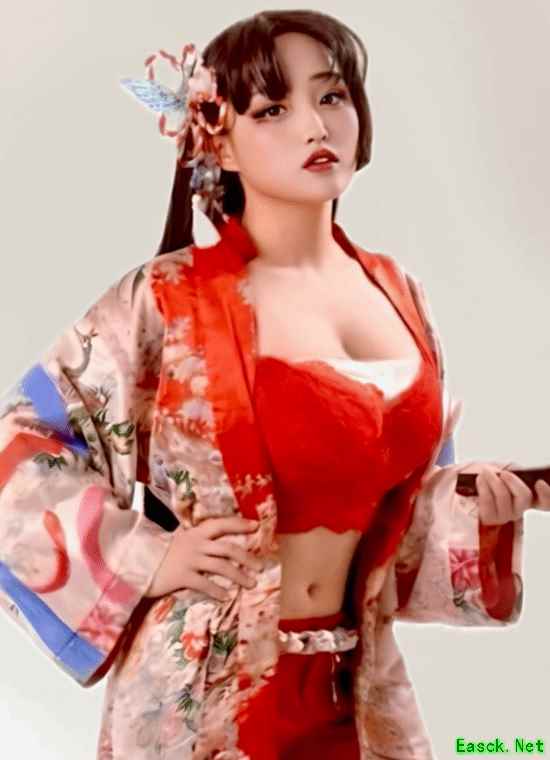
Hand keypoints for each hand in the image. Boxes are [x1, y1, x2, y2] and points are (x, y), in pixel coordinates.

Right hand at [145, 516, 262, 600]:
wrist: (136, 563)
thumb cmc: (161, 553)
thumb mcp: (180, 541)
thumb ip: (198, 541)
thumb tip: (219, 545)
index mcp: (195, 533)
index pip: (221, 524)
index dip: (239, 524)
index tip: (255, 526)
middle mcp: (195, 544)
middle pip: (228, 548)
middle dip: (247, 557)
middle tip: (260, 566)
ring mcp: (189, 560)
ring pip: (221, 566)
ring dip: (239, 575)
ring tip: (251, 584)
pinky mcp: (182, 576)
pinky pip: (204, 584)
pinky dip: (217, 591)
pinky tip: (226, 597)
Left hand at [459, 460, 549, 525]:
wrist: (464, 484)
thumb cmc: (486, 475)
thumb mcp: (502, 467)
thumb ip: (514, 469)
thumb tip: (518, 469)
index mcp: (527, 497)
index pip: (545, 503)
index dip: (547, 495)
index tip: (539, 483)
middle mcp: (518, 509)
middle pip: (525, 497)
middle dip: (513, 481)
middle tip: (503, 473)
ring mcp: (504, 516)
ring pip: (504, 497)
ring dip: (494, 481)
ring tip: (485, 472)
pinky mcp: (489, 519)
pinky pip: (488, 501)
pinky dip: (483, 487)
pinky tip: (480, 480)